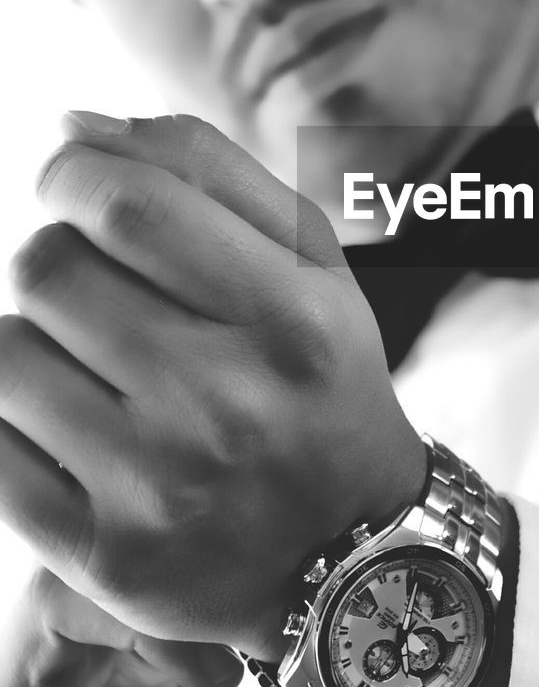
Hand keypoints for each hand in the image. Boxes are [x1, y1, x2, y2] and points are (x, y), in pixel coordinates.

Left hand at [0, 113, 426, 657]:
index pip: (129, 205)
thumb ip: (208, 171)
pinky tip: (72, 424)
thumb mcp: (312, 264)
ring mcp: (160, 490)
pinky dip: (15, 419)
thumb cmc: (321, 382)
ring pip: (4, 355)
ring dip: (34, 339)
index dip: (72, 173)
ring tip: (93, 364)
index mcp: (292, 319)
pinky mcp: (104, 558)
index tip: (71, 182)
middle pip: (50, 270)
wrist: (355, 552)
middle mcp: (228, 406)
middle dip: (59, 258)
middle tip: (100, 290)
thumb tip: (73, 128)